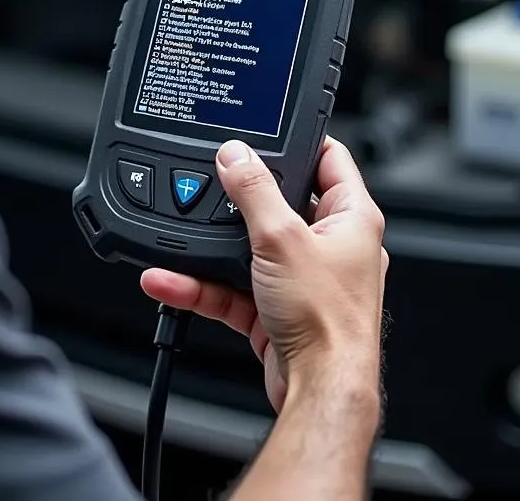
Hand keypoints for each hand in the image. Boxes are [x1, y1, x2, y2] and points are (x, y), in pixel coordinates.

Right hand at [140, 138, 387, 413]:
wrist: (318, 392)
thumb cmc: (328, 322)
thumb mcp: (281, 238)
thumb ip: (253, 191)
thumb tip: (235, 154)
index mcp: (351, 217)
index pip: (329, 158)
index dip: (298, 140)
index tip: (265, 129)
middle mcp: (330, 245)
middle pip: (280, 202)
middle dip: (239, 198)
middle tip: (210, 182)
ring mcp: (302, 278)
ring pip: (248, 248)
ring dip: (209, 247)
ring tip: (174, 235)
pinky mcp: (275, 309)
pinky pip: (231, 286)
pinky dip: (200, 283)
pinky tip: (168, 279)